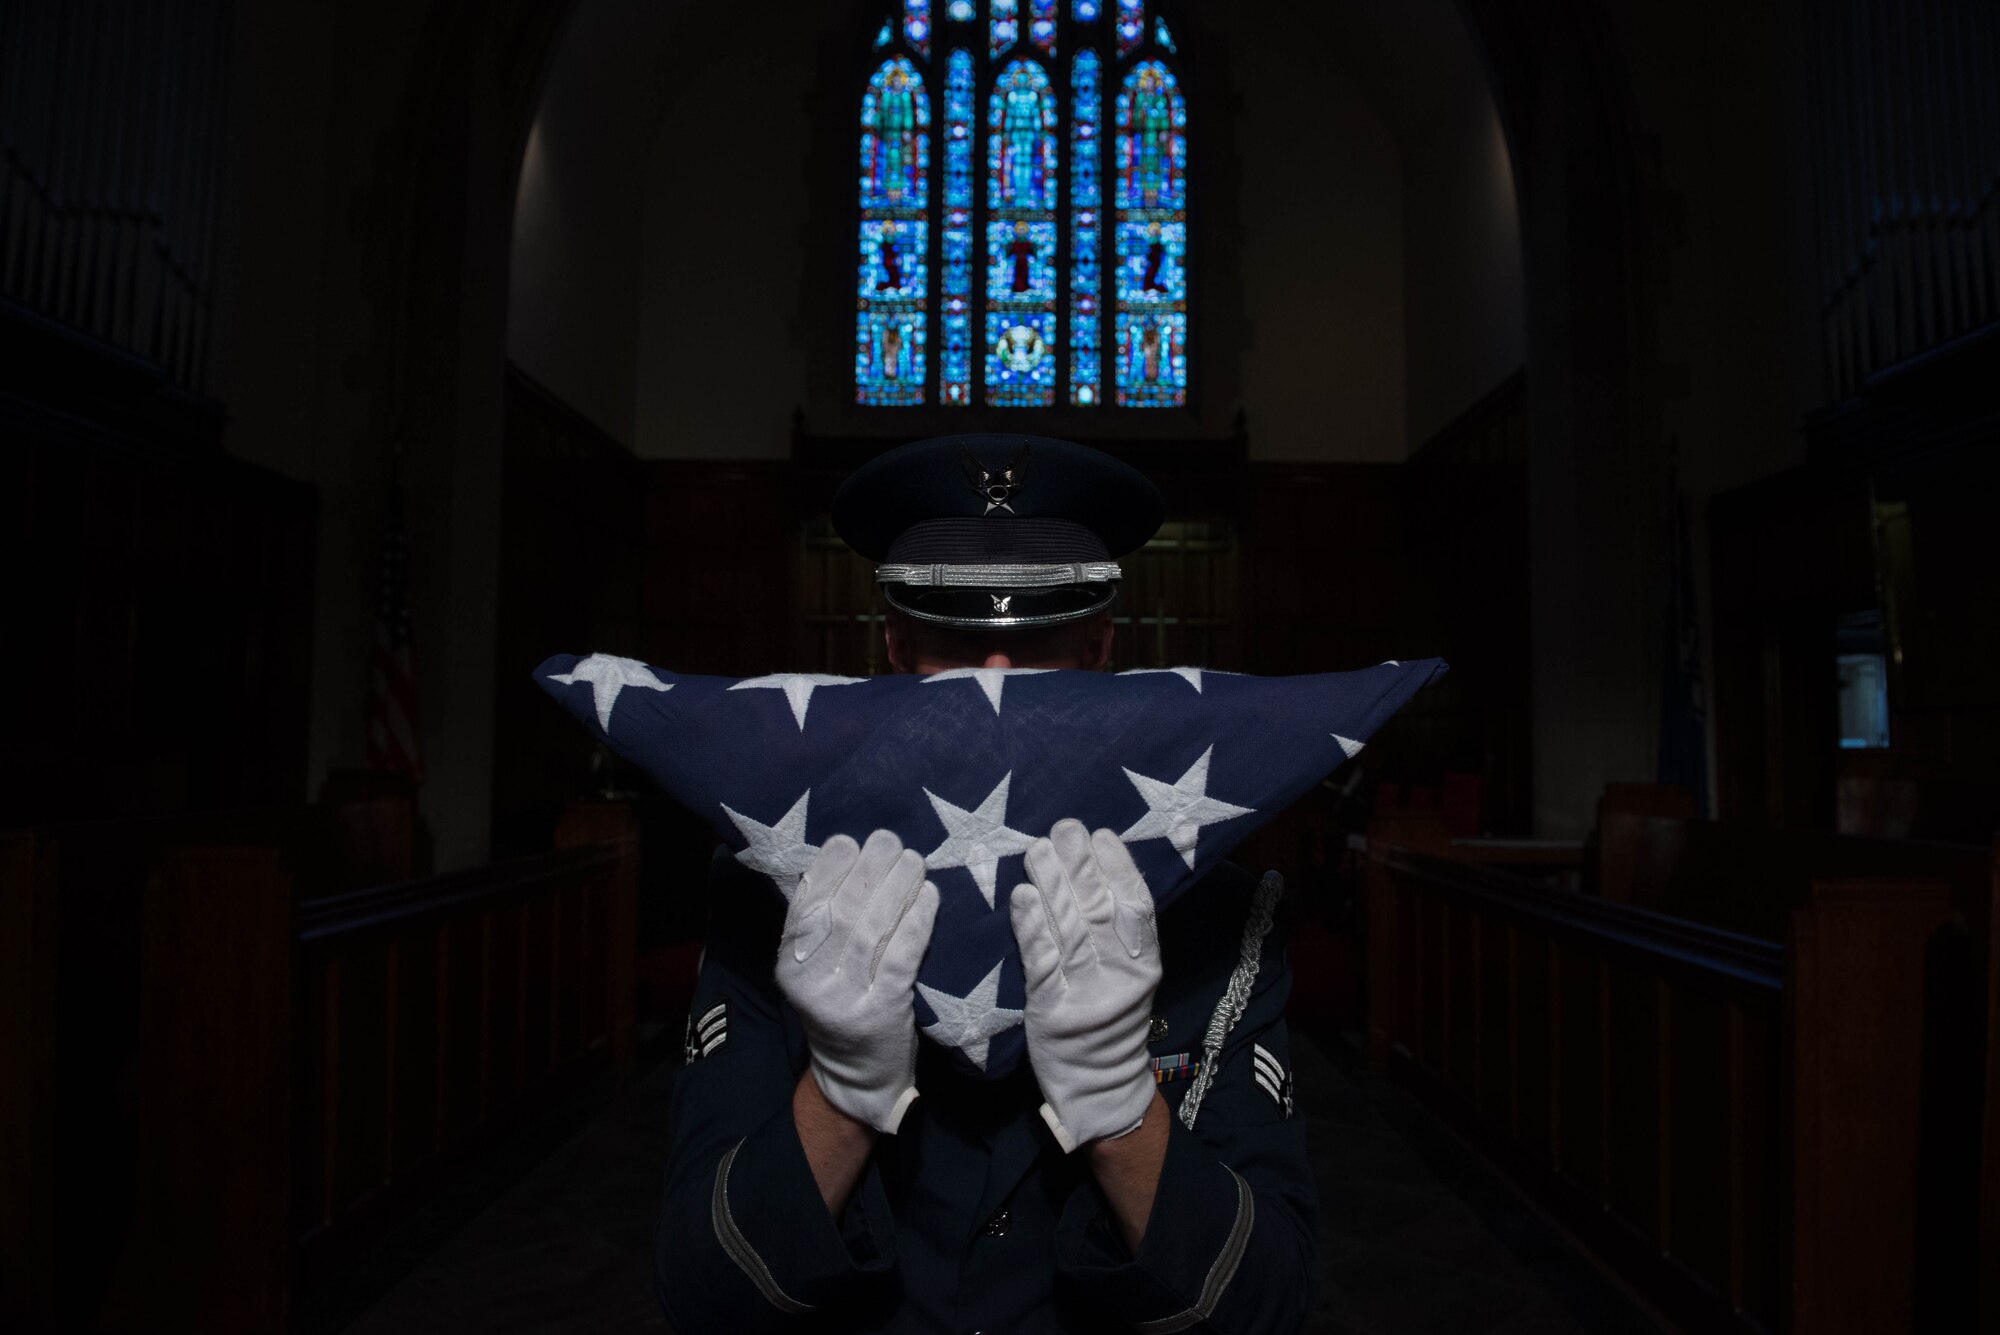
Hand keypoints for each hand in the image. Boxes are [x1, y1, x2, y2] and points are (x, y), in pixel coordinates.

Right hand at [776, 829, 939, 1134]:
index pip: (805, 905)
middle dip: (868, 869)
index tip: (850, 840)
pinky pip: (901, 955)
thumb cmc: (842, 1003)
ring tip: (913, 860)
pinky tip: (929, 896)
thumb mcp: (817, 967)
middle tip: (890, 841)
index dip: (828, 868)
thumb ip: (822, 923)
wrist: (858, 1075)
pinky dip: (917, 920)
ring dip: (896, 887)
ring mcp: (846, 998)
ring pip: (872, 929)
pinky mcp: (882, 1010)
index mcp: (789, 964)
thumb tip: (845, 855)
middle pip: (841, 912)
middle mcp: (811, 981)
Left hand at [1008, 819, 1161, 1152]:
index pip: (1137, 907)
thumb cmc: (1109, 1018)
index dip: (1120, 868)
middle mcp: (1122, 977)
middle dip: (1081, 866)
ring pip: (1070, 931)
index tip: (1101, 835)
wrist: (1099, 1085)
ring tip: (1037, 850)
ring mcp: (1089, 995)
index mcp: (1146, 964)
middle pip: (1100, 912)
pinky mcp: (1055, 1012)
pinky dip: (1031, 926)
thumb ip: (1117, 932)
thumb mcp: (1128, 976)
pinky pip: (1042, 962)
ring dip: (1052, 886)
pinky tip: (1022, 897)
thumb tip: (1096, 869)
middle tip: (1064, 829)